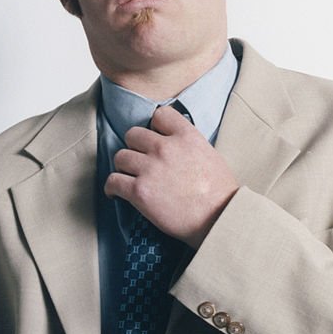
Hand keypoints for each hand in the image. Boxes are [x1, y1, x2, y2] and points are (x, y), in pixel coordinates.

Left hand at [104, 104, 238, 247]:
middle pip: (133, 134)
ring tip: (129, 177)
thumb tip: (175, 146)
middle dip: (135, 147)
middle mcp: (165, 148)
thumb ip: (189, 145)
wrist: (218, 219)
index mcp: (186, 137)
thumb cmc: (220, 194)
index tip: (154, 137)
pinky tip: (116, 193)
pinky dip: (112, 187)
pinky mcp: (139, 191)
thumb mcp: (210, 156)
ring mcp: (150, 168)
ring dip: (124, 167)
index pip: (160, 114)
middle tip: (140, 161)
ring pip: (120, 156)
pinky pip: (113, 181)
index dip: (155, 127)